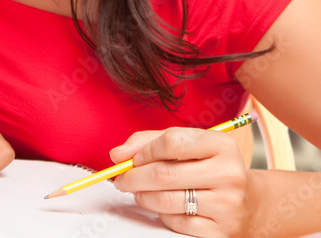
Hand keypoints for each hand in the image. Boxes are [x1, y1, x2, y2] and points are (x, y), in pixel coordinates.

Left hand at [110, 127, 255, 236]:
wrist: (252, 201)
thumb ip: (150, 141)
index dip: (144, 150)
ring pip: (166, 200)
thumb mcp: (190, 145)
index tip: (132, 158)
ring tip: (140, 192)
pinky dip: (161, 215)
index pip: (172, 142)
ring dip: (142, 196)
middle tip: (122, 179)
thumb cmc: (212, 168)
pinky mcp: (221, 230)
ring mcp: (227, 204)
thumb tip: (118, 154)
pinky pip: (176, 223)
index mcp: (222, 145)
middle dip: (133, 177)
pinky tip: (164, 207)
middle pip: (164, 174)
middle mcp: (229, 174)